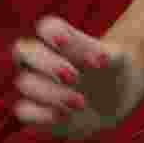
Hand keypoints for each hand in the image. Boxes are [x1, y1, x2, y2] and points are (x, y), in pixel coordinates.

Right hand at [11, 17, 128, 137]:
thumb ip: (109, 56)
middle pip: (25, 51)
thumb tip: (99, 56)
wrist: (118, 99)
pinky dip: (41, 113)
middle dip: (48, 64)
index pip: (47, 27)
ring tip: (81, 102)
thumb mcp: (119, 61)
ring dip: (51, 92)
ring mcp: (38, 84)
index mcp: (63, 40)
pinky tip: (64, 115)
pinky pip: (25, 110)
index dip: (51, 32)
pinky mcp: (36, 110)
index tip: (65, 41)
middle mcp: (44, 60)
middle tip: (75, 77)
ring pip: (25, 82)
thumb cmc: (115, 71)